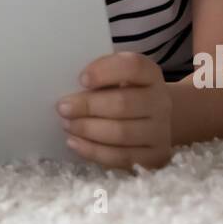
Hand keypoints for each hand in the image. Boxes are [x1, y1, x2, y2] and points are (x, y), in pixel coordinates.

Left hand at [56, 51, 172, 170]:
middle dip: (88, 106)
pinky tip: (74, 142)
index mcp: (151, 74)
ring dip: (88, 129)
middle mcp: (160, 101)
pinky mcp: (154, 157)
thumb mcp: (117, 78)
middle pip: (124, 103)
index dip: (105, 71)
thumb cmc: (125, 93)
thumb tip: (68, 89)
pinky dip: (93, 151)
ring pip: (121, 133)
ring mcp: (160, 131)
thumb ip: (99, 78)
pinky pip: (121, 157)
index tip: (81, 79)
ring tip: (67, 124)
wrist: (152, 119)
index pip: (133, 66)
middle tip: (62, 107)